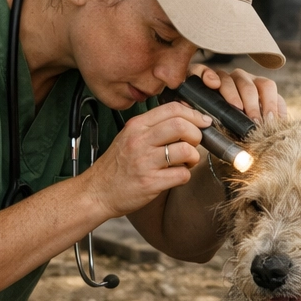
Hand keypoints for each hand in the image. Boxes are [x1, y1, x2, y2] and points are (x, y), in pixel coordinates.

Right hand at [84, 102, 211, 216]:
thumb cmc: (117, 165)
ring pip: (186, 150)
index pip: (173, 109)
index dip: (195, 114)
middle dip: (197, 135)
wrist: (97, 191)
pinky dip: (185, 175)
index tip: (204, 122)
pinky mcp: (150, 183)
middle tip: (195, 144)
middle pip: (182, 126)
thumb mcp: (130, 136)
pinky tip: (176, 175)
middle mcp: (140, 141)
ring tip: (186, 162)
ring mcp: (145, 162)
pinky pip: (182, 175)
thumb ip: (154, 125)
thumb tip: (187, 116)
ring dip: (194, 157)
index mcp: (137, 126)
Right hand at [196, 64, 288, 123]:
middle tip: (254, 122)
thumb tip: (281, 125)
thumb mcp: (255, 123)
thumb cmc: (236, 125)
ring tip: (236, 107)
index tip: (269, 121)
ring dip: (234, 93)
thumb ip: (269, 120)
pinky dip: (209, 75)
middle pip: (251, 84)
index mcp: (256, 87)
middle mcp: (241, 79)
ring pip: (229, 79)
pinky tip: (213, 84)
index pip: (267, 87)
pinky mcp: (201, 76)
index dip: (270, 103)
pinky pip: (203, 71)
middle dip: (254, 104)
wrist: (207, 123)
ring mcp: (222, 77)